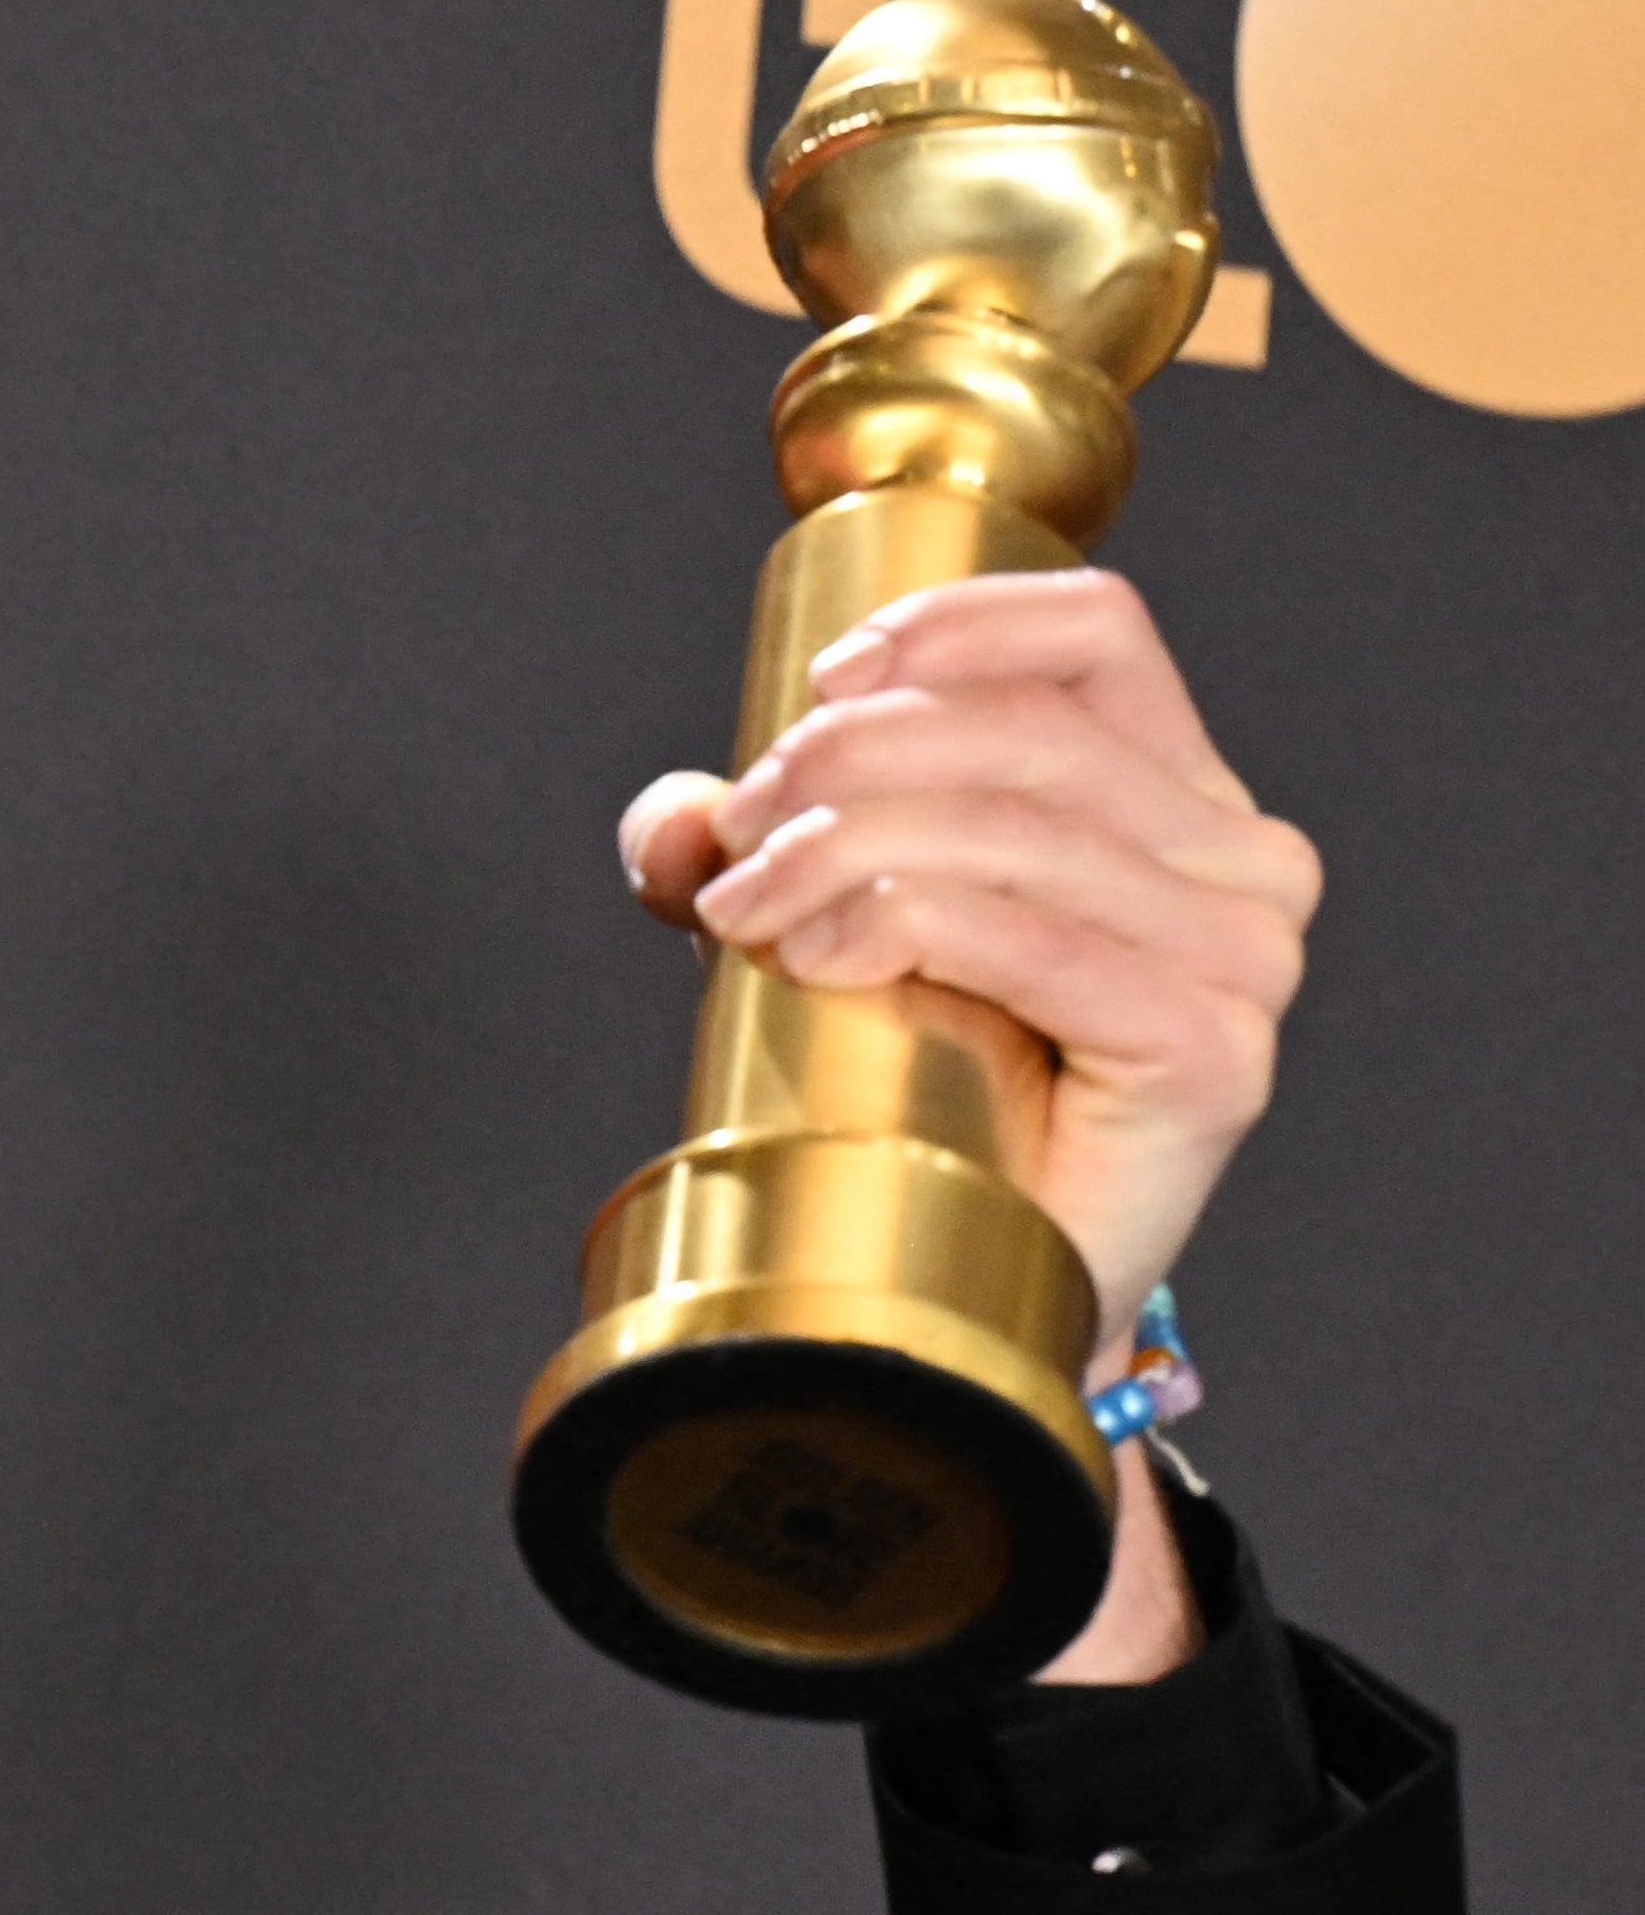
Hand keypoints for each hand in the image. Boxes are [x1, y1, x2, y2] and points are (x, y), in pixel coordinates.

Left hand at [616, 568, 1316, 1327]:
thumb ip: (756, 849)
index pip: (1098, 637)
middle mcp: (1245, 865)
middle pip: (1032, 733)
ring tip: (744, 909)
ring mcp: (1246, 962)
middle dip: (851, 759)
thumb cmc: (917, 1097)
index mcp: (1183, 801)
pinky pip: (1035, 940)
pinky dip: (903, 921)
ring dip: (847, 845)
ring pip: (1018, 830)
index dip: (953, 625)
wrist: (974, 1289)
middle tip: (738, 834)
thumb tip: (669, 816)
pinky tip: (814, 959)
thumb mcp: (823, 924)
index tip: (818, 682)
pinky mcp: (1211, 1056)